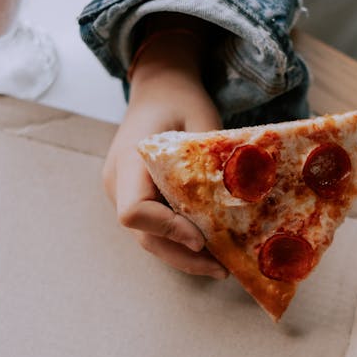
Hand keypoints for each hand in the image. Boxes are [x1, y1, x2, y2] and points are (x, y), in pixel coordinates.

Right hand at [102, 25, 227, 278]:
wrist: (158, 87)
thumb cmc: (180, 98)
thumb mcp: (200, 120)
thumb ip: (208, 159)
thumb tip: (238, 205)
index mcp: (129, 162)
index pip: (134, 211)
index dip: (166, 229)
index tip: (201, 237)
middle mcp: (118, 183)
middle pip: (144, 236)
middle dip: (183, 256)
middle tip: (223, 269)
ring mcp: (123, 192)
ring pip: (149, 238)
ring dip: (183, 255)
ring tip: (222, 266)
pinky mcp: (138, 196)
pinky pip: (155, 226)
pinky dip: (180, 240)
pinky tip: (210, 247)